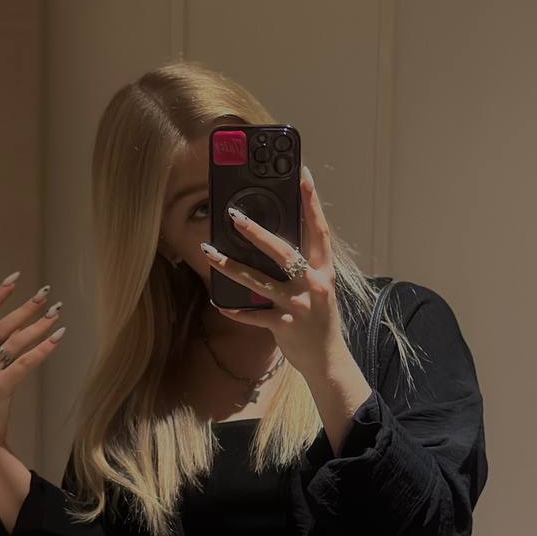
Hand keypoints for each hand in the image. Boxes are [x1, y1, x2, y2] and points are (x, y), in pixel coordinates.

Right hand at [0, 275, 65, 457]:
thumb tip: (18, 330)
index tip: (14, 279)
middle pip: (5, 324)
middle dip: (28, 307)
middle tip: (47, 294)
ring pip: (18, 341)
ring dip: (40, 325)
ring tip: (57, 314)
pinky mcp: (0, 386)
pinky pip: (26, 362)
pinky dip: (44, 348)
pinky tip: (57, 338)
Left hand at [200, 164, 345, 376]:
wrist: (327, 360)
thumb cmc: (319, 319)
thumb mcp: (319, 287)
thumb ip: (303, 266)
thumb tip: (275, 241)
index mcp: (323, 270)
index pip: (319, 229)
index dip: (311, 202)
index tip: (303, 175)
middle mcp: (313, 283)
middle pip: (283, 251)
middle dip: (256, 232)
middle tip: (233, 215)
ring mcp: (298, 305)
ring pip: (258, 281)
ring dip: (230, 266)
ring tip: (209, 252)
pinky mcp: (284, 325)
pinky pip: (253, 315)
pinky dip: (235, 310)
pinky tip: (218, 302)